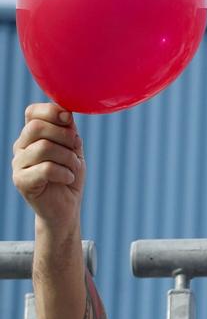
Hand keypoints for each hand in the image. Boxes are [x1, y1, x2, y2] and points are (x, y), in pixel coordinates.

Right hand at [12, 104, 84, 226]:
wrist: (66, 208)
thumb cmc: (69, 176)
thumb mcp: (73, 150)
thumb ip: (68, 131)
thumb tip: (65, 112)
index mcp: (32, 136)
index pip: (32, 112)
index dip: (51, 111)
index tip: (69, 120)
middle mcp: (21, 147)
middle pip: (36, 127)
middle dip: (64, 136)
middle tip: (75, 150)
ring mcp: (18, 163)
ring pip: (43, 147)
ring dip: (68, 158)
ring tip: (73, 168)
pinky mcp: (21, 180)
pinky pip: (46, 168)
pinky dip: (64, 173)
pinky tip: (68, 179)